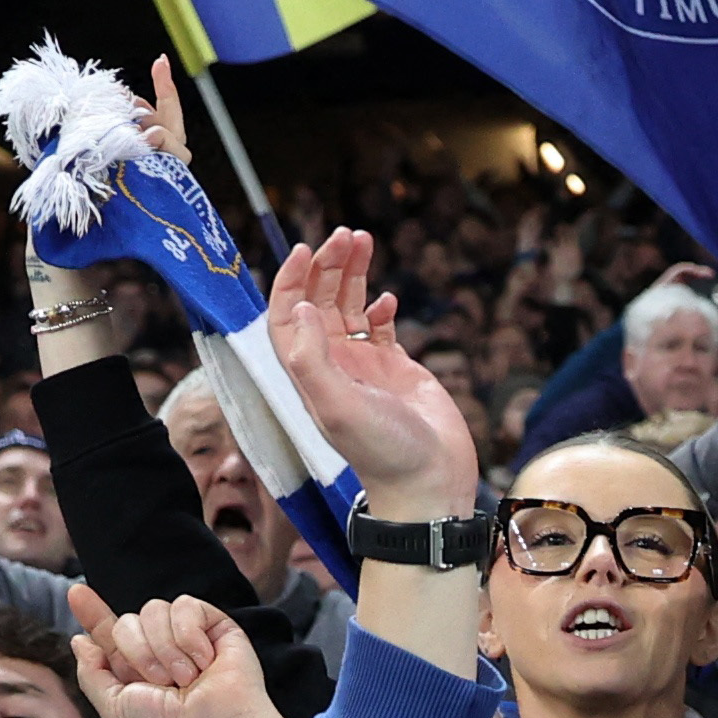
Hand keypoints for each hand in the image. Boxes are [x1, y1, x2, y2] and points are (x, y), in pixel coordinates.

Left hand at [68, 584, 298, 717]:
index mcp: (135, 670)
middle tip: (162, 684)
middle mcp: (159, 650)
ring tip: (187, 679)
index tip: (76, 593)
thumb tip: (80, 641)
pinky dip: (189, 636)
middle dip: (137, 652)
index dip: (92, 613)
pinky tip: (205, 661)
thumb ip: (91, 675)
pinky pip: (185, 606)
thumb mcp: (114, 709)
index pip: (110, 633)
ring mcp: (187, 636)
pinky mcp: (214, 625)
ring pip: (153, 610)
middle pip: (127, 621)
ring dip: (165, 649)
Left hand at [254, 228, 477, 514]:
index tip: (304, 249)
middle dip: (327, 266)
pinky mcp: (397, 372)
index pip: (288, 317)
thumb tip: (299, 307)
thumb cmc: (383, 453)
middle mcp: (334, 367)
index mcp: (311, 373)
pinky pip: (381, 330)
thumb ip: (312, 358)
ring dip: (353, 275)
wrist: (429, 483)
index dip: (290, 281)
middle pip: (318, 303)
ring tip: (362, 240)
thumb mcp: (338, 406)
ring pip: (350, 308)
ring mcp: (365, 368)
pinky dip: (382, 309)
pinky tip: (388, 298)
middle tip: (345, 235)